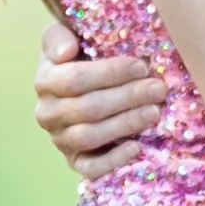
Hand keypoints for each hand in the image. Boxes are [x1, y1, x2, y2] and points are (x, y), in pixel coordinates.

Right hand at [35, 23, 162, 180]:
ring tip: (154, 112)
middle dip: (128, 97)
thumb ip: (58, 37)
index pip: (75, 79)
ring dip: (126, 124)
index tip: (141, 66)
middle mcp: (47, 113)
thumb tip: (66, 51)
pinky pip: (90, 169)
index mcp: (45, 81)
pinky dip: (113, 160)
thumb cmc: (80, 59)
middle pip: (88, 108)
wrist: (81, 91)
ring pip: (90, 136)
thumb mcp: (66, 38)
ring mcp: (60, 139)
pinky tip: (136, 148)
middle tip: (159, 88)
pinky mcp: (75, 161)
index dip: (110, 73)